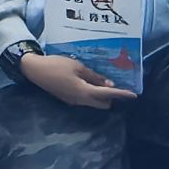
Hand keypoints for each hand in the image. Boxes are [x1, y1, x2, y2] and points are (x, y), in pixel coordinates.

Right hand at [19, 49, 135, 109]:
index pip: (108, 94)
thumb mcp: (77, 66)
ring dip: (100, 95)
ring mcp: (73, 102)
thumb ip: (93, 76)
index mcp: (84, 91)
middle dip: (111, 97)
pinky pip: (85, 100)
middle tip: (113, 84)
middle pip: (103, 104)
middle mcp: (81, 100)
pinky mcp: (68, 99)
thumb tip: (108, 84)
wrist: (35, 70)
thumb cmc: (57, 65)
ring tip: (99, 81)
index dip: (121, 94)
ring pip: (94, 103)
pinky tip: (86, 82)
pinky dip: (90, 94)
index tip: (133, 95)